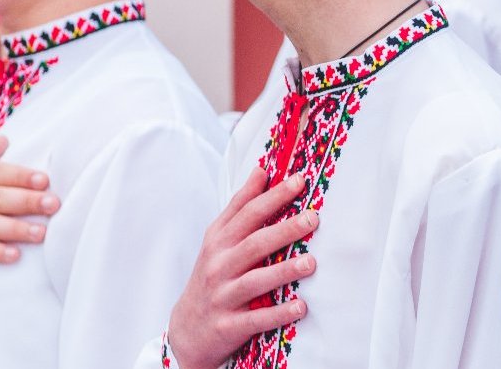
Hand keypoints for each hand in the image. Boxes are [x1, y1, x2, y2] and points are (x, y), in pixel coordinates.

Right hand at [166, 171, 318, 368]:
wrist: (188, 330)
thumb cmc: (212, 274)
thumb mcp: (218, 239)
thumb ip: (240, 205)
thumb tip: (261, 170)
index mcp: (219, 242)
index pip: (247, 214)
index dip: (273, 196)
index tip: (299, 181)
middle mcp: (219, 266)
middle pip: (253, 245)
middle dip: (284, 230)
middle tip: (313, 219)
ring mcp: (223, 297)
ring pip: (255, 281)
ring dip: (283, 272)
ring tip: (310, 263)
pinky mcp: (229, 325)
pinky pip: (256, 319)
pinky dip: (278, 314)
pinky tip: (301, 306)